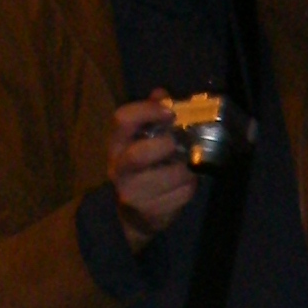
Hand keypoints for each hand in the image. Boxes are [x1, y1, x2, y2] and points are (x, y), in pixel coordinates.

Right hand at [108, 94, 194, 251]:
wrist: (134, 214)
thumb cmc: (142, 168)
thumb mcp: (141, 140)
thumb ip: (151, 115)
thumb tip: (162, 93)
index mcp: (116, 144)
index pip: (122, 119)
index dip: (148, 111)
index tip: (170, 112)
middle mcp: (119, 169)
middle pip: (138, 155)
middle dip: (166, 146)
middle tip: (179, 143)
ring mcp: (133, 194)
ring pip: (168, 178)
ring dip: (186, 168)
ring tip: (189, 164)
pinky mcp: (150, 212)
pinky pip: (181, 195)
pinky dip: (191, 186)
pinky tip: (187, 182)